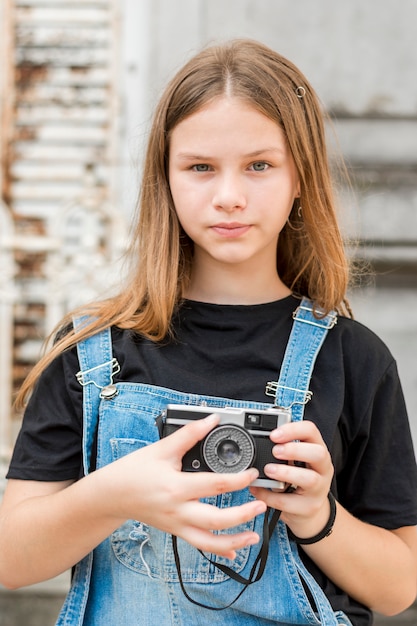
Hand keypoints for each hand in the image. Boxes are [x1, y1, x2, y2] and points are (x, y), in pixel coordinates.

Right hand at [98, 414, 266, 558]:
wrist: (113, 494)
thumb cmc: (135, 471)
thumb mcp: (162, 448)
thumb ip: (189, 434)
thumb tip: (212, 419)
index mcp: (176, 487)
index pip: (214, 486)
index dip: (238, 480)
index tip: (252, 473)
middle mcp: (178, 510)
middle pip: (215, 520)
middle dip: (242, 515)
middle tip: (260, 505)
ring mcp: (177, 525)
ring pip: (209, 542)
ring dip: (234, 541)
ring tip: (254, 535)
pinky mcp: (176, 531)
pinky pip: (199, 545)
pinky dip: (218, 550)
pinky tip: (234, 551)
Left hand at [250, 420, 333, 539]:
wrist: (310, 511)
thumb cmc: (298, 478)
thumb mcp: (295, 460)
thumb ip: (282, 449)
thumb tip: (256, 440)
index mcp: (317, 449)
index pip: (311, 431)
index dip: (293, 429)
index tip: (273, 435)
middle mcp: (323, 468)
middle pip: (318, 453)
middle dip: (295, 450)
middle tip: (275, 451)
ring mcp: (319, 489)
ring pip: (310, 479)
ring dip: (286, 473)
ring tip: (269, 470)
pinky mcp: (309, 507)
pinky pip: (289, 502)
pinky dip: (270, 496)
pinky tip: (258, 490)